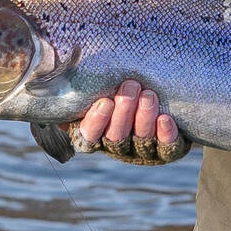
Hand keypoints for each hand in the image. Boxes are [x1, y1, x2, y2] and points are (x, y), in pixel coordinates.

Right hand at [62, 78, 189, 165]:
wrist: (166, 98)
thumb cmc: (126, 90)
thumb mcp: (104, 88)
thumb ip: (84, 89)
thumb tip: (61, 80)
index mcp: (98, 135)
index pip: (89, 136)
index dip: (96, 122)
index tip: (104, 102)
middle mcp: (119, 147)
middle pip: (117, 136)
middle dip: (123, 111)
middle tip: (130, 86)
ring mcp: (144, 151)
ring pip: (141, 139)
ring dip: (144, 117)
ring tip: (148, 95)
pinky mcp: (169, 150)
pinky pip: (168, 147)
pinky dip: (165, 133)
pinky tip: (165, 118)